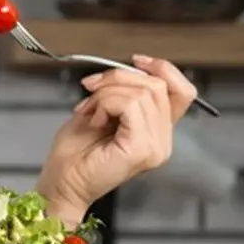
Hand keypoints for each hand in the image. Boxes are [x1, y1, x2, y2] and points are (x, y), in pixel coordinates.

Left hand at [36, 54, 197, 225]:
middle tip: (90, 90)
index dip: (162, 68)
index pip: (182, 91)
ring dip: (106, 94)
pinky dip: (106, 103)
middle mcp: (163, 141)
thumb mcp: (102, 110)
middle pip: (157, 85)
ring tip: (90, 112)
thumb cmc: (75, 153)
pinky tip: (94, 120)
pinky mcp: (141, 149)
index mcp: (157, 132)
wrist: (61, 183)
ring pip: (142, 92)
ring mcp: (155, 147)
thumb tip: (132, 68)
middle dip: (118, 78)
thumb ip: (125, 92)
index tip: (135, 60)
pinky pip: (130, 105)